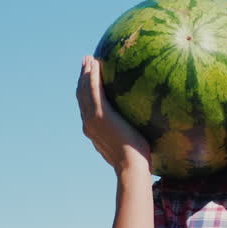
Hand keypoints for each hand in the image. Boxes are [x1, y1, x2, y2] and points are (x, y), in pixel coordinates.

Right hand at [76, 55, 151, 175]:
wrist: (132, 167)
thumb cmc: (138, 161)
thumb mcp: (132, 146)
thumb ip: (132, 134)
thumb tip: (145, 129)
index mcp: (93, 131)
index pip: (86, 108)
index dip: (86, 93)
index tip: (89, 81)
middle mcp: (88, 124)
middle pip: (81, 96)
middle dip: (82, 78)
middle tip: (86, 64)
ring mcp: (92, 118)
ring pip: (84, 90)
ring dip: (85, 73)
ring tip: (89, 59)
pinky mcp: (100, 114)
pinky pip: (93, 89)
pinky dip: (92, 76)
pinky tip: (97, 64)